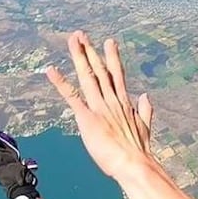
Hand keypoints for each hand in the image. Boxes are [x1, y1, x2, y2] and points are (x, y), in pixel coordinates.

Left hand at [46, 30, 154, 179]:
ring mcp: (99, 107)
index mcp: (124, 102)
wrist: (134, 164)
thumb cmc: (138, 151)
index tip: (109, 42)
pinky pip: (71, 96)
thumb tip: (146, 96)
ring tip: (73, 40)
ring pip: (88, 76)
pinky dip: (60, 82)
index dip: (112, 57)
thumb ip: (145, 110)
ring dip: (79, 57)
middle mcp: (112, 100)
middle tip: (81, 34)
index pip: (116, 74)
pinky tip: (51, 70)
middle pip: (100, 69)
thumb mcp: (144, 127)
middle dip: (90, 51)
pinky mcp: (87, 117)